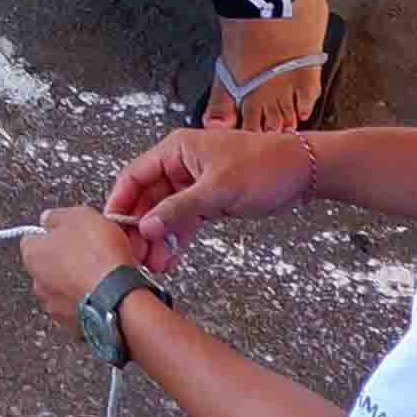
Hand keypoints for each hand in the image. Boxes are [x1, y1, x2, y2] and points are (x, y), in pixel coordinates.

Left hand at [19, 204, 145, 326]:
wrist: (120, 297)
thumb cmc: (99, 257)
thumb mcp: (80, 217)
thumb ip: (57, 216)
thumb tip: (49, 218)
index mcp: (33, 255)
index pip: (33, 239)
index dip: (54, 234)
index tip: (70, 233)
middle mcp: (38, 284)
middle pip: (49, 266)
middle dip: (67, 261)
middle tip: (91, 253)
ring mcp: (55, 307)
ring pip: (65, 289)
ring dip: (78, 283)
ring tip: (103, 276)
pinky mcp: (73, 325)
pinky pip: (80, 308)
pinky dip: (90, 301)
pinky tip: (106, 293)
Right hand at [99, 123, 318, 265]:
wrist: (303, 172)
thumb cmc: (263, 167)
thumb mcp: (217, 189)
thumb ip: (178, 209)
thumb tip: (145, 227)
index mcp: (176, 150)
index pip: (135, 176)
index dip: (121, 202)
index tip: (113, 229)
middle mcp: (181, 165)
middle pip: (148, 198)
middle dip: (141, 227)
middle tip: (136, 255)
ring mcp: (195, 184)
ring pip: (166, 213)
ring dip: (160, 237)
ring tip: (156, 265)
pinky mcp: (210, 200)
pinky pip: (186, 220)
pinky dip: (179, 238)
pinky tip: (172, 258)